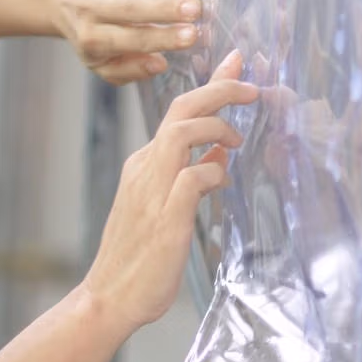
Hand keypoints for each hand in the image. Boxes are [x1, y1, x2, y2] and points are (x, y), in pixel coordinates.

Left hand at [52, 0, 201, 83]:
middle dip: (164, 9)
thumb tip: (160, 64)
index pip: (132, 39)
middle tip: (194, 10)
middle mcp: (90, 8)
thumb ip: (130, 70)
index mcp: (93, 39)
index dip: (162, 37)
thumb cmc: (92, 35)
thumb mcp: (104, 64)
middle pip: (129, 9)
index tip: (191, 35)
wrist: (57, 0)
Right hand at [82, 50, 258, 330]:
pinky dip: (211, 172)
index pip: (181, 112)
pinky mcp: (165, 218)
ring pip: (182, 132)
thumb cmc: (140, 257)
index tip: (238, 64)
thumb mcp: (168, 208)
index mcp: (146, 164)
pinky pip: (192, 178)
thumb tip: (218, 156)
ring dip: (217, 127)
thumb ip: (190, 177)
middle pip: (182, 110)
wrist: (109, 297)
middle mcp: (146, 168)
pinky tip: (221, 182)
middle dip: (220, 89)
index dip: (213, 85)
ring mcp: (152, 191)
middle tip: (252, 86)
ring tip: (238, 141)